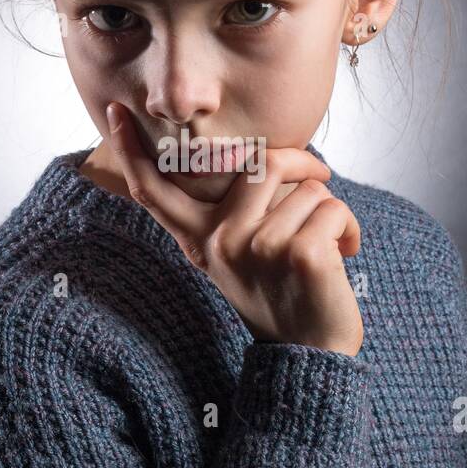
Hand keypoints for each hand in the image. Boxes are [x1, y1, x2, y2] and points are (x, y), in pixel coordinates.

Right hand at [104, 103, 363, 356]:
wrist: (310, 356)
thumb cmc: (282, 298)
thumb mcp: (239, 258)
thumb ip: (236, 215)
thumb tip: (261, 161)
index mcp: (199, 240)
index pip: (155, 191)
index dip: (131, 150)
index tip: (117, 111)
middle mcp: (220, 241)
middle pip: (262, 161)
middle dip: (303, 164)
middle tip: (322, 179)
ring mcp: (259, 247)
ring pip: (307, 187)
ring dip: (329, 210)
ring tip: (328, 244)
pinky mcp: (300, 254)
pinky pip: (333, 209)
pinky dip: (350, 228)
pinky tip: (344, 254)